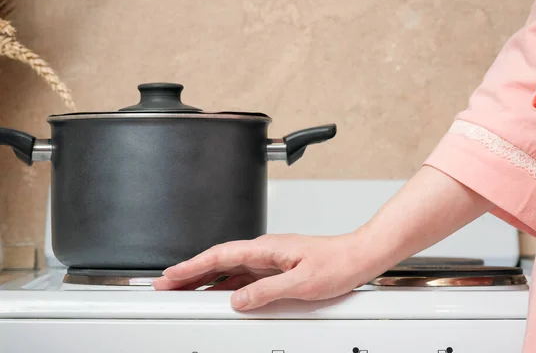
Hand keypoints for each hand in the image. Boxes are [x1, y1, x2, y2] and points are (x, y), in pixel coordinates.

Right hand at [152, 232, 387, 310]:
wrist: (358, 256)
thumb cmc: (337, 262)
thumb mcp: (301, 283)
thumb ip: (266, 291)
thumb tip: (238, 300)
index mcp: (267, 248)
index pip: (220, 255)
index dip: (192, 265)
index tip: (172, 274)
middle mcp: (265, 251)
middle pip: (219, 261)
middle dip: (190, 272)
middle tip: (166, 284)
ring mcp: (270, 260)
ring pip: (229, 269)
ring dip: (206, 279)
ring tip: (184, 290)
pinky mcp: (277, 269)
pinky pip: (243, 277)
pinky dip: (225, 285)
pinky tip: (219, 295)